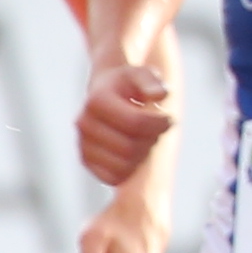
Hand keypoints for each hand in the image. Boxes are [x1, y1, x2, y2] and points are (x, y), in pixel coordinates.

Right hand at [79, 54, 178, 190]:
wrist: (106, 93)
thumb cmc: (129, 84)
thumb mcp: (143, 75)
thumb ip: (152, 81)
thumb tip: (159, 95)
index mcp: (97, 100)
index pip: (136, 123)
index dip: (160, 124)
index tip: (169, 118)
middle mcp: (84, 123)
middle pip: (130, 148)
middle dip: (152, 139)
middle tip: (156, 129)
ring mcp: (82, 143)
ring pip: (124, 166)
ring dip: (142, 155)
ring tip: (144, 138)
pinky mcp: (86, 161)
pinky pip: (113, 178)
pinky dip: (130, 169)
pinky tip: (133, 153)